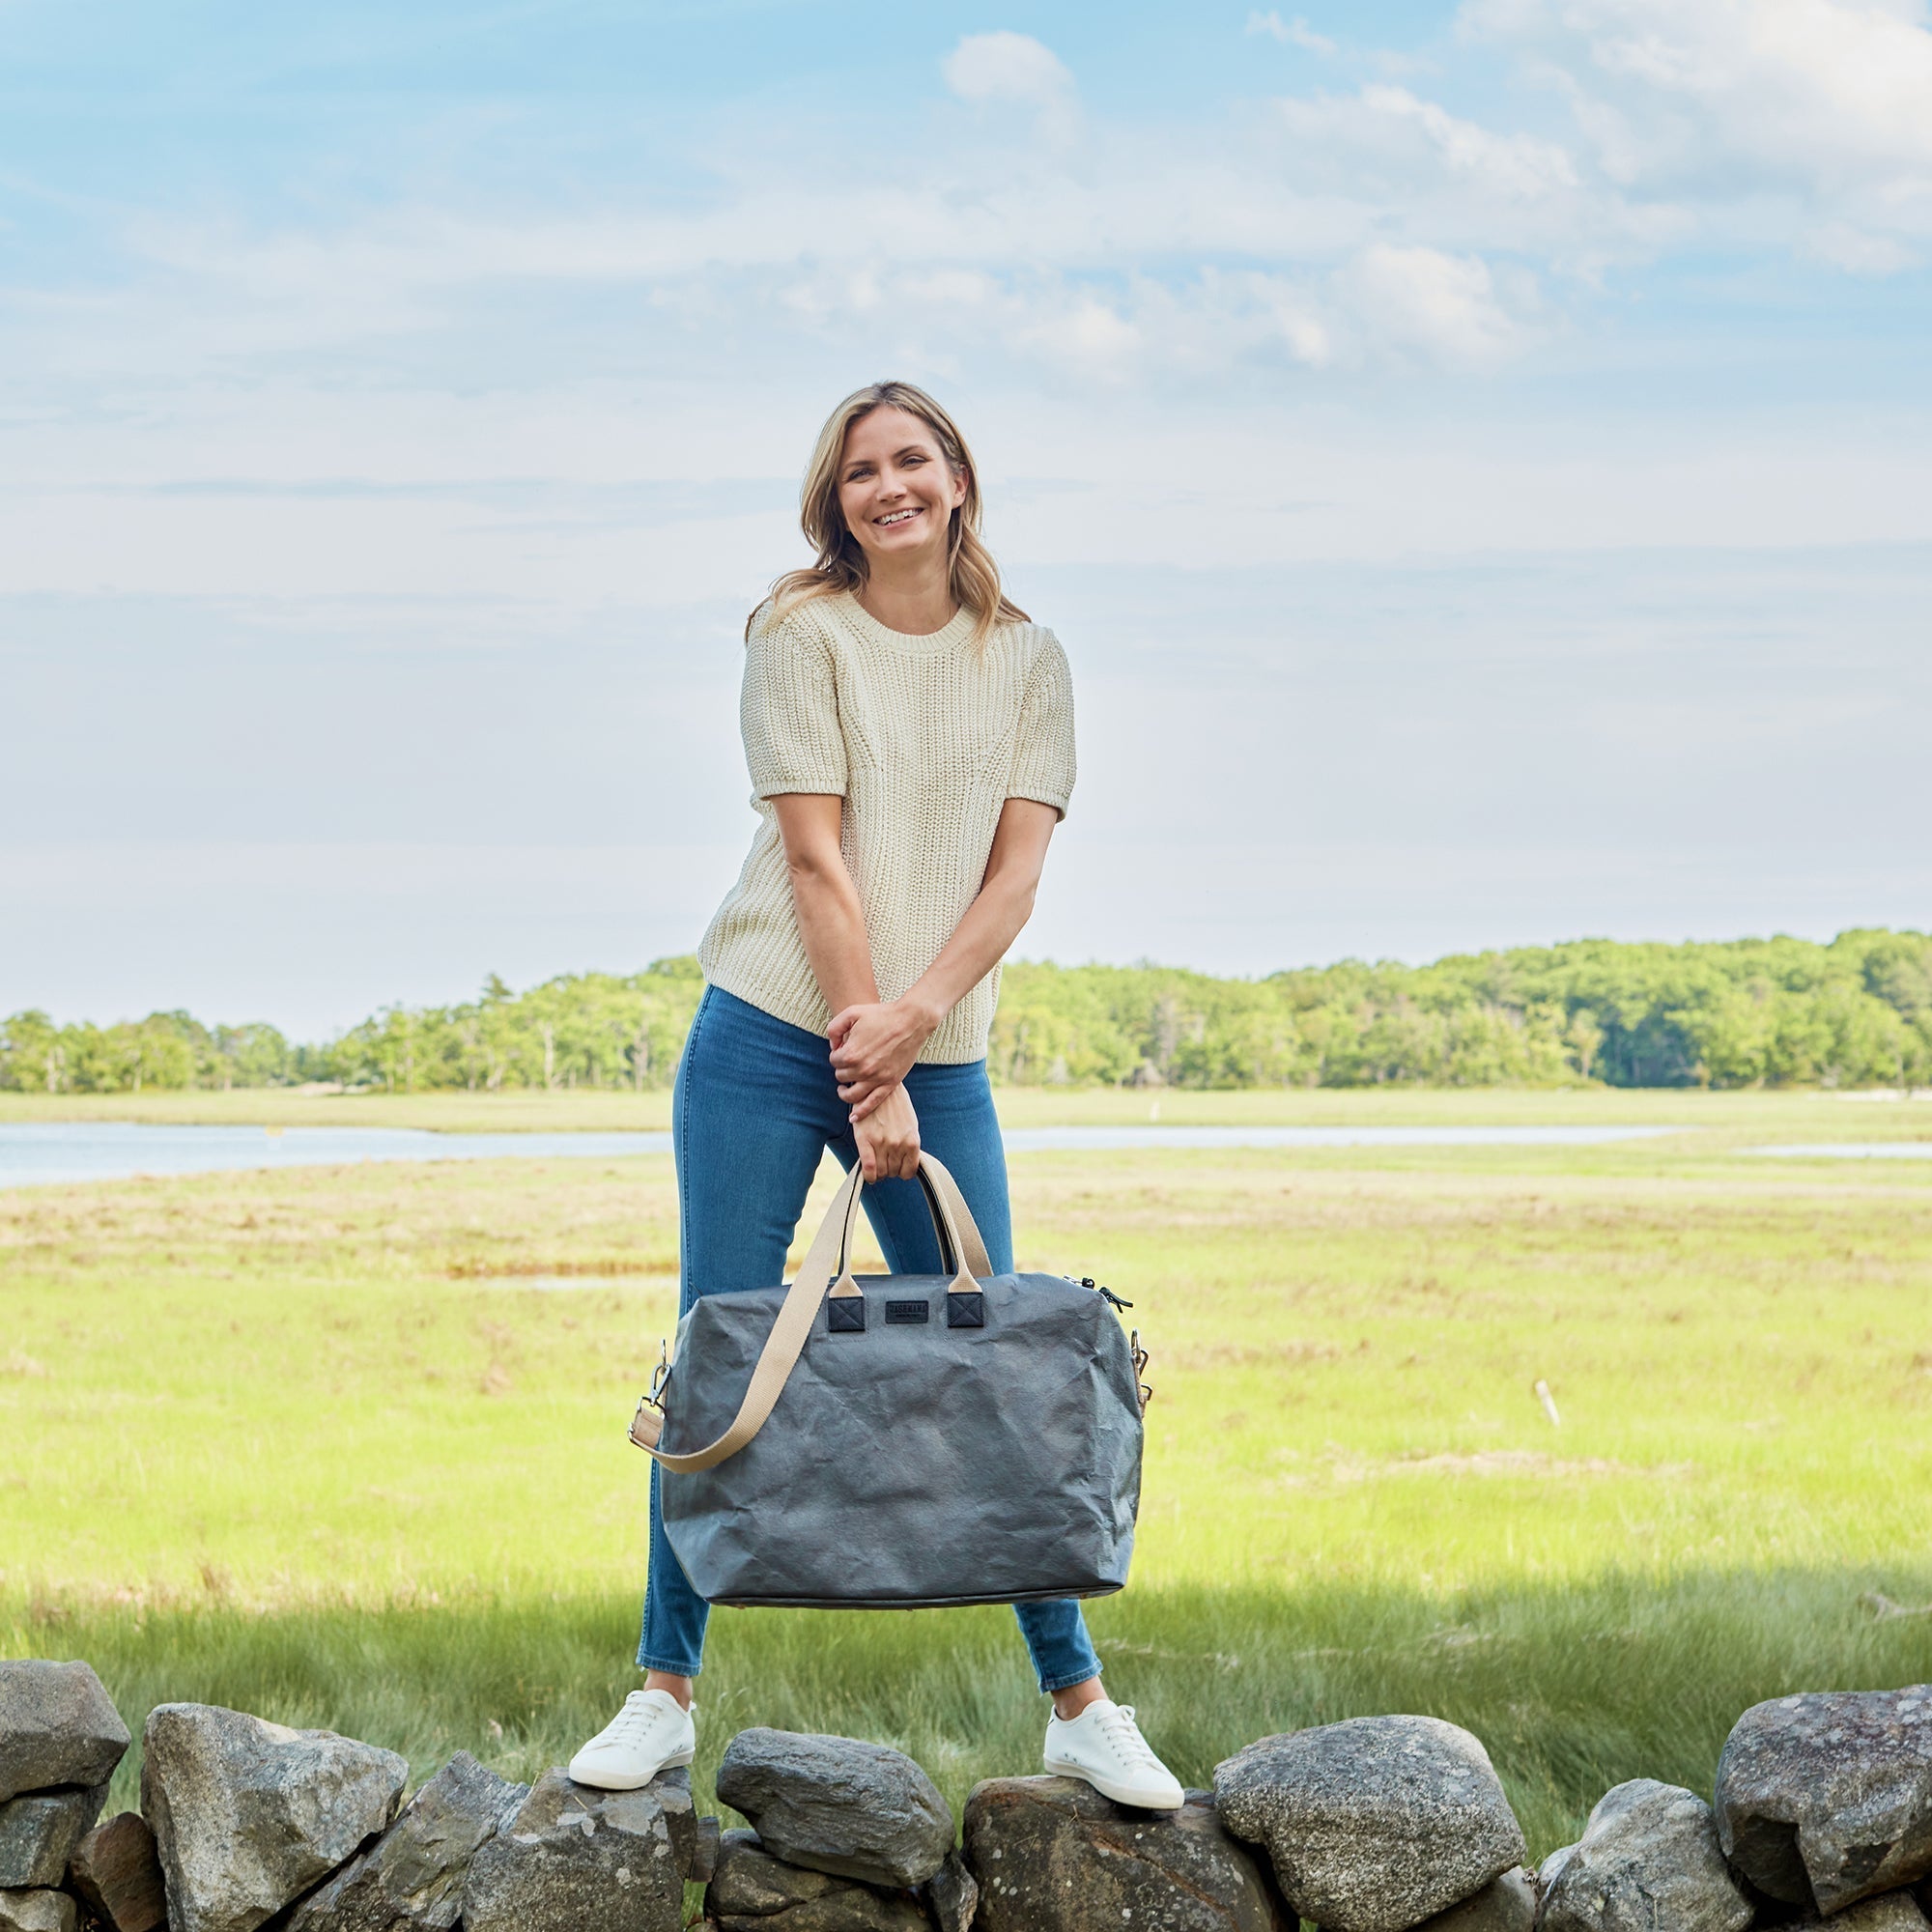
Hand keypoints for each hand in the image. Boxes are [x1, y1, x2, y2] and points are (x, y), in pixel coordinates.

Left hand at [830, 996, 939, 1119]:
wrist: (911, 1021)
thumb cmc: (882, 1014)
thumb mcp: (852, 1012)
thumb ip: (834, 1028)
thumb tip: (833, 1046)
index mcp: (850, 1053)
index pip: (834, 1061)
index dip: (837, 1053)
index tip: (845, 1047)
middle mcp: (862, 1069)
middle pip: (841, 1076)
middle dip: (842, 1068)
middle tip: (850, 1060)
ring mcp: (877, 1079)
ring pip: (851, 1095)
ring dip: (844, 1093)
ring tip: (844, 1088)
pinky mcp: (890, 1083)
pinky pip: (872, 1103)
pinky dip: (861, 1112)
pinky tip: (853, 1118)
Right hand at [852, 1083, 919, 1182]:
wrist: (877, 1085)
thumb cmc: (895, 1104)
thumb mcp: (910, 1123)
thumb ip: (909, 1143)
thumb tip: (908, 1161)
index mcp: (912, 1140)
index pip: (909, 1171)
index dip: (902, 1172)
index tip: (897, 1168)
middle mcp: (898, 1144)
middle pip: (893, 1172)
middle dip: (889, 1170)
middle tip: (885, 1161)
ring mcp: (882, 1143)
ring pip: (881, 1172)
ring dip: (879, 1172)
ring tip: (877, 1162)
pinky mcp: (865, 1140)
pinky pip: (869, 1168)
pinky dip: (868, 1176)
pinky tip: (868, 1174)